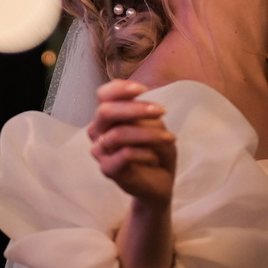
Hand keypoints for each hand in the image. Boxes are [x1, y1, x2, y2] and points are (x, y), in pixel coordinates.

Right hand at [86, 80, 174, 203]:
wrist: (160, 179)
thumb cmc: (155, 147)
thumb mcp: (154, 125)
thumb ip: (141, 115)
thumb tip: (137, 109)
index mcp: (108, 115)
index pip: (103, 94)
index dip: (120, 88)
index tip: (144, 89)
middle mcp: (98, 130)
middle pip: (105, 111)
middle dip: (135, 109)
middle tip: (162, 111)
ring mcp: (100, 150)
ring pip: (117, 134)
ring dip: (148, 134)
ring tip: (169, 138)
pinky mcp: (107, 169)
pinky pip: (124, 155)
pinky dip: (144, 153)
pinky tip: (154, 156)